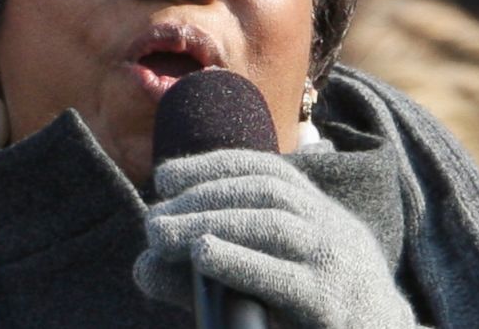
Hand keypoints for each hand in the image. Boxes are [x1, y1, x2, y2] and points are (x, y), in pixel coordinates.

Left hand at [135, 149, 422, 327]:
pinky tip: (202, 255)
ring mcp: (335, 265)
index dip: (213, 165)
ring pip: (273, 223)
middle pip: (265, 192)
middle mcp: (331, 230)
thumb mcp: (275, 286)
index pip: (268, 172)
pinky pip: (284, 277)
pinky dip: (240, 261)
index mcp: (322, 216)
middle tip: (153, 219)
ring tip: (160, 233)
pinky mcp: (331, 306)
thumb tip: (143, 268)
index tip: (165, 175)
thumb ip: (212, 274)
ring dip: (210, 220)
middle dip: (202, 196)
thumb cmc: (323, 321)